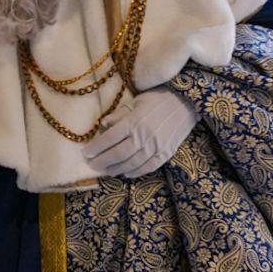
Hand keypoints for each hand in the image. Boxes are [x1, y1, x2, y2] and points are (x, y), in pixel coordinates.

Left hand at [82, 87, 198, 177]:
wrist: (186, 102)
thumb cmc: (157, 99)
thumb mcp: (135, 101)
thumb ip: (118, 115)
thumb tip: (103, 125)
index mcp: (134, 122)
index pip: (109, 139)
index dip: (95, 148)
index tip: (85, 153)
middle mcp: (144, 136)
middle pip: (117, 155)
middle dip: (102, 162)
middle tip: (92, 165)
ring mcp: (156, 147)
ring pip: (131, 164)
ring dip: (116, 169)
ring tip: (105, 170)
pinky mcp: (166, 154)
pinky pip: (148, 167)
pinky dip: (135, 172)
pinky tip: (125, 172)